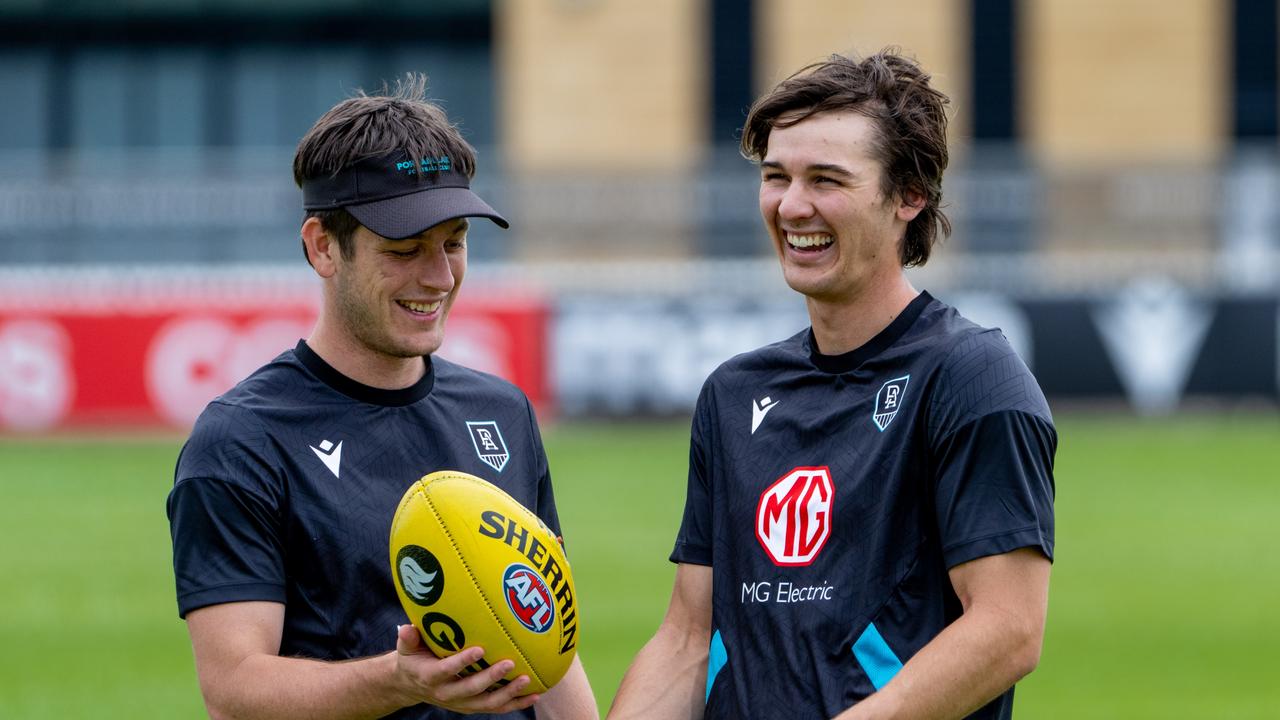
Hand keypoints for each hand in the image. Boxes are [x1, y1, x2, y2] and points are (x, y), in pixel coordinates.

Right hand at [393, 624, 538, 713]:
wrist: (412, 686)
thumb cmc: (413, 659)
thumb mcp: (405, 649)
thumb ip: (408, 638)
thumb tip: (407, 627)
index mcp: (431, 677)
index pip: (446, 670)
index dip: (462, 662)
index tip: (479, 649)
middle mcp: (447, 693)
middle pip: (471, 689)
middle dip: (491, 678)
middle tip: (509, 663)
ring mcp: (462, 702)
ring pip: (488, 702)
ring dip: (508, 693)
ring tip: (527, 681)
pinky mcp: (473, 706)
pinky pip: (497, 707)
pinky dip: (516, 703)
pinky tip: (535, 694)